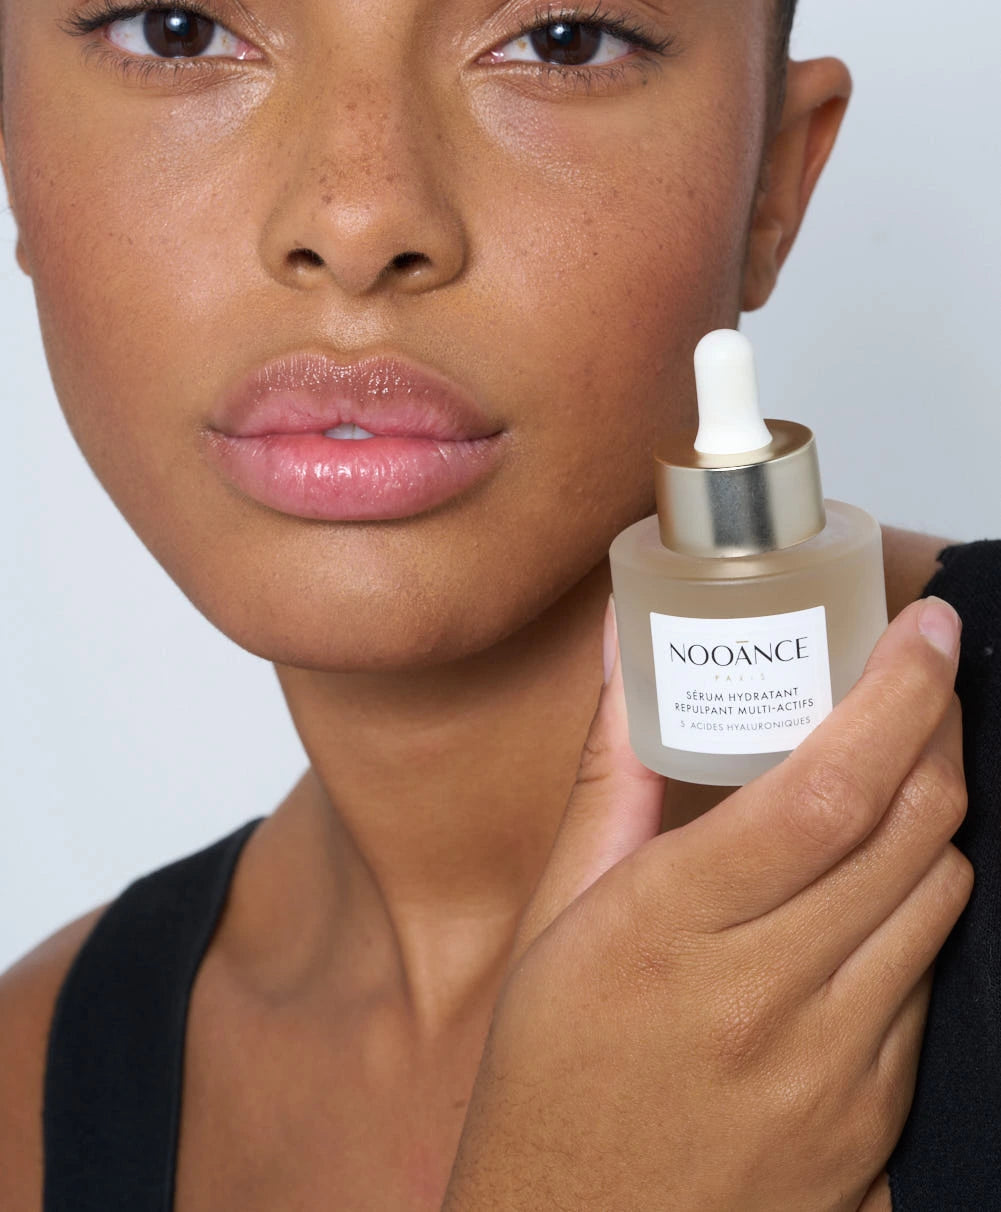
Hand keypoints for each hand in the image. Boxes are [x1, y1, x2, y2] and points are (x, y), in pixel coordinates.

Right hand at [442, 598, 970, 1211]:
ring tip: (895, 778)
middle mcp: (768, 998)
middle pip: (912, 832)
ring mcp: (835, 1072)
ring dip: (933, 821)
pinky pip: (930, 987)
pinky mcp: (874, 1126)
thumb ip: (612, 777)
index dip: (898, 696)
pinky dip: (915, 916)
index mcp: (674, 928)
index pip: (829, 789)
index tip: (923, 631)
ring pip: (940, 902)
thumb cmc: (550, 1078)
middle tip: (924, 678)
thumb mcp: (558, 920)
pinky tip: (870, 897)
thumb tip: (628, 654)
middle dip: (939, 730)